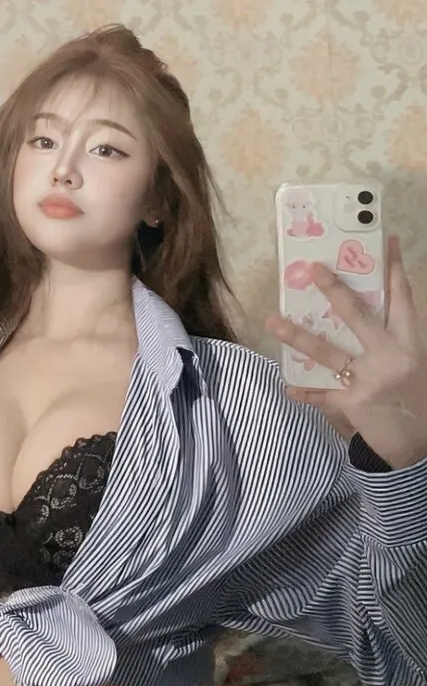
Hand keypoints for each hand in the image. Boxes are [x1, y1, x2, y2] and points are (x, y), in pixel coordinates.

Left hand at [265, 236, 426, 468]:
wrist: (418, 445)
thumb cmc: (413, 397)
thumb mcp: (412, 362)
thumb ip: (391, 339)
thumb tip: (359, 310)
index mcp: (410, 343)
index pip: (402, 299)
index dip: (394, 269)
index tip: (386, 241)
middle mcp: (391, 357)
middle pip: (359, 316)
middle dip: (334, 290)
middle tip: (314, 269)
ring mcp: (370, 380)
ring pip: (328, 352)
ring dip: (297, 335)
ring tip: (273, 320)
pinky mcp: (355, 404)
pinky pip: (323, 395)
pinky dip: (306, 392)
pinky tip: (289, 387)